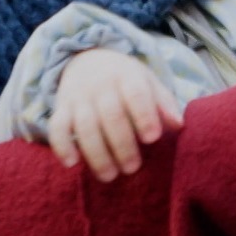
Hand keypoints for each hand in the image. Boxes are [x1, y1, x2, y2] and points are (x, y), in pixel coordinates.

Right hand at [50, 49, 182, 180]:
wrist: (87, 59)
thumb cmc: (126, 79)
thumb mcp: (148, 82)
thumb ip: (163, 102)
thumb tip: (179, 125)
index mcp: (127, 77)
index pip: (136, 94)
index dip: (144, 116)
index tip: (153, 138)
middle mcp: (101, 86)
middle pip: (111, 115)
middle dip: (122, 144)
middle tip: (133, 168)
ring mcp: (78, 97)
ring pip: (84, 125)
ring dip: (96, 153)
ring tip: (110, 176)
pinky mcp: (61, 108)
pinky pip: (57, 127)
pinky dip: (62, 145)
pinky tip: (72, 164)